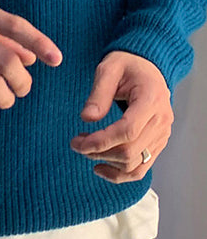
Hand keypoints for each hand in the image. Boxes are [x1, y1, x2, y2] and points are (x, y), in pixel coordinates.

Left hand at [70, 50, 173, 182]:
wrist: (148, 66)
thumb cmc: (127, 65)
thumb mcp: (109, 68)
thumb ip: (98, 93)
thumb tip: (87, 118)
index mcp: (151, 99)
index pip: (127, 131)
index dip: (100, 141)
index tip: (77, 142)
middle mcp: (162, 120)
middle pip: (130, 151)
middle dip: (99, 153)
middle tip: (76, 144)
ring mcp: (162, 134)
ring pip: (136, 164)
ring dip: (107, 164)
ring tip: (86, 151)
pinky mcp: (158, 143)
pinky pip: (142, 167)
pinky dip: (121, 174)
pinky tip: (101, 168)